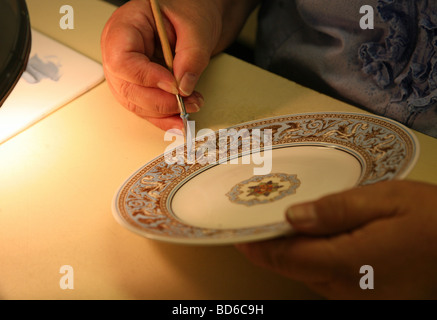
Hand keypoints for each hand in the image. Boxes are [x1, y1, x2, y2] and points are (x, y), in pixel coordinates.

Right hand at [101, 0, 221, 130]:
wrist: (192, 16)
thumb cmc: (187, 10)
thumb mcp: (195, 26)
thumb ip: (191, 55)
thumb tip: (184, 86)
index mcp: (124, 28)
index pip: (122, 60)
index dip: (146, 78)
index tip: (173, 84)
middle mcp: (119, 51)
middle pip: (128, 88)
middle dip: (160, 101)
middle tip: (187, 101)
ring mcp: (127, 71)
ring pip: (136, 104)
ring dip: (164, 112)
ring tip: (191, 106)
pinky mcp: (140, 85)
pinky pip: (145, 108)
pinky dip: (163, 117)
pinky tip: (179, 120)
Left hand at [236, 180, 436, 298]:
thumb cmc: (431, 218)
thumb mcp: (386, 200)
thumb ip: (336, 210)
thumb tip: (291, 217)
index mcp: (347, 263)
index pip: (286, 258)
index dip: (258, 246)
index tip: (237, 233)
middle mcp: (346, 289)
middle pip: (293, 269)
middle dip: (270, 248)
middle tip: (254, 222)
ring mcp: (357, 298)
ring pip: (307, 276)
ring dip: (290, 254)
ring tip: (278, 227)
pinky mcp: (366, 298)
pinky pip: (326, 280)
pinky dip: (311, 260)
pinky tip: (312, 240)